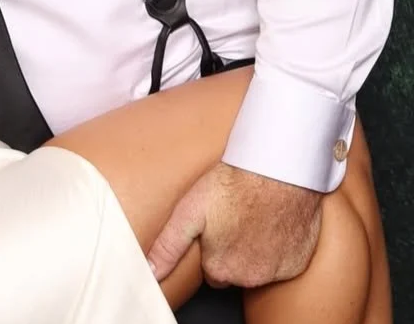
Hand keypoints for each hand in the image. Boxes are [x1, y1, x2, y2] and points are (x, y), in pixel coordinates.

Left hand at [147, 162, 322, 287]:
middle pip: (234, 271)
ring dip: (254, 250)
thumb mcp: (188, 212)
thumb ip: (169, 246)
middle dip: (232, 251)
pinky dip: (278, 247)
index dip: (212, 246)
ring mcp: (277, 271)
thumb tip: (150, 271)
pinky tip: (271, 223)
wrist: (276, 172)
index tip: (215, 227)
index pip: (211, 271)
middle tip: (233, 219)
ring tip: (251, 217)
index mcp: (220, 269)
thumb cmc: (232, 186)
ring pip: (258, 267)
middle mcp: (250, 278)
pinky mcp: (298, 261)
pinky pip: (284, 262)